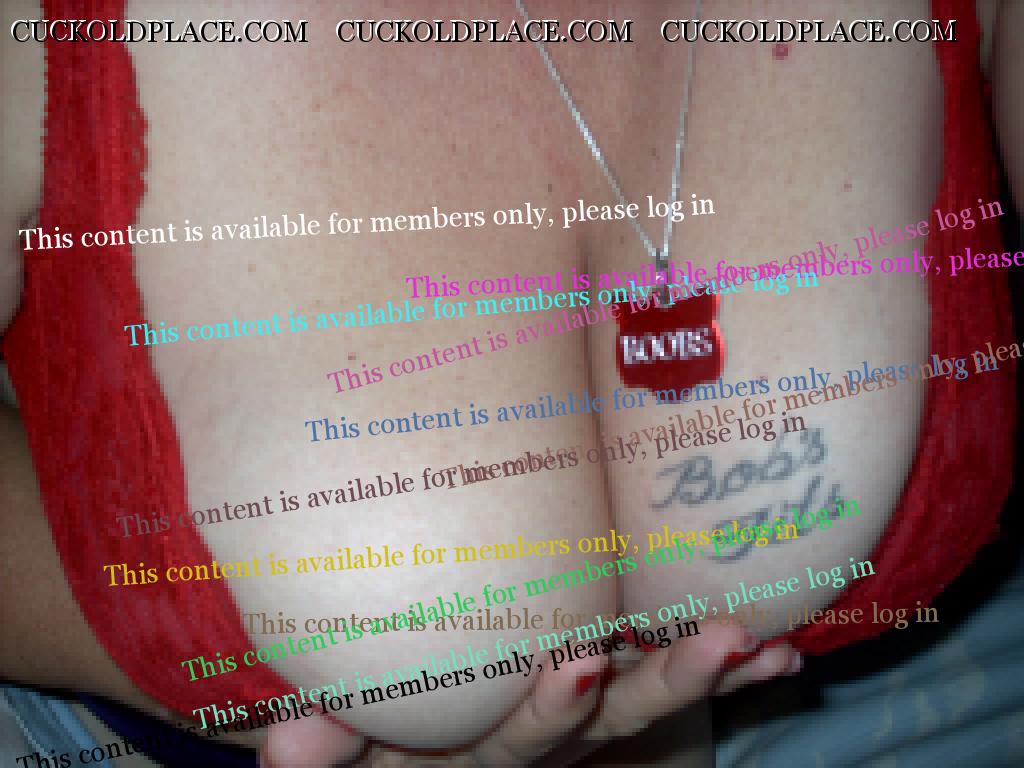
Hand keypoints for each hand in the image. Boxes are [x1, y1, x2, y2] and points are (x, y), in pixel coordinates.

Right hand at [261, 623, 798, 766]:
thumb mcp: (351, 743)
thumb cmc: (381, 728)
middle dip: (666, 681)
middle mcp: (540, 737)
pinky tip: (782, 649)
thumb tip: (286, 747)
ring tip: (764, 638)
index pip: (512, 738)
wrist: (432, 725)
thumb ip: (331, 747)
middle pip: (609, 720)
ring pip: (649, 699)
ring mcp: (581, 717)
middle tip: (723, 643)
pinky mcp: (609, 691)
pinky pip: (671, 682)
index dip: (548, 708)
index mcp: (476, 749)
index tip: (582, 662)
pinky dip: (731, 672)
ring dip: (708, 668)